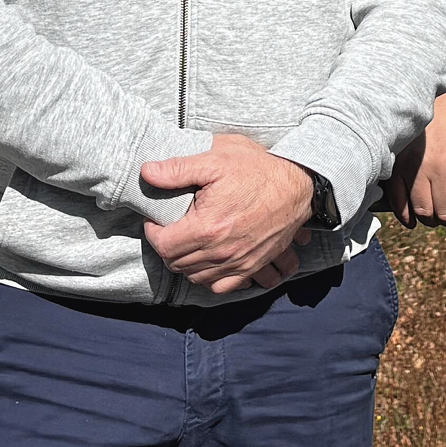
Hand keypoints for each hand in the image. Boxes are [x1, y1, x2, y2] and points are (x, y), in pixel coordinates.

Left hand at [142, 132, 313, 295]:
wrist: (298, 186)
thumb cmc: (258, 170)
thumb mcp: (216, 159)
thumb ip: (177, 169)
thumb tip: (147, 173)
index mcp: (207, 227)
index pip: (164, 246)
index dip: (153, 233)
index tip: (155, 221)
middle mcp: (221, 252)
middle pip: (177, 264)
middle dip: (167, 246)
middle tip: (169, 228)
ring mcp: (238, 263)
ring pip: (196, 277)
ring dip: (185, 263)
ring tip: (186, 242)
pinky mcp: (252, 267)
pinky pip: (222, 286)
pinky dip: (209, 278)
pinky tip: (207, 261)